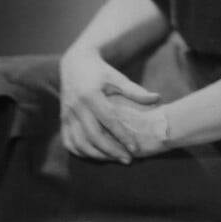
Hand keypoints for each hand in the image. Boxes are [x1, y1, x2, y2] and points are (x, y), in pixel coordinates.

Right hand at [59, 47, 159, 163]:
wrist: (75, 61)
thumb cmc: (100, 71)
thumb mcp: (117, 78)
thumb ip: (135, 91)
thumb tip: (158, 98)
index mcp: (91, 95)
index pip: (109, 120)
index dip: (122, 136)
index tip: (135, 149)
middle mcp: (77, 106)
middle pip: (93, 136)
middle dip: (111, 151)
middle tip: (128, 160)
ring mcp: (67, 114)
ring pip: (80, 143)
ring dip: (97, 155)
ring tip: (114, 159)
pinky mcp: (62, 119)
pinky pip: (69, 142)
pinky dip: (81, 152)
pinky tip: (96, 155)